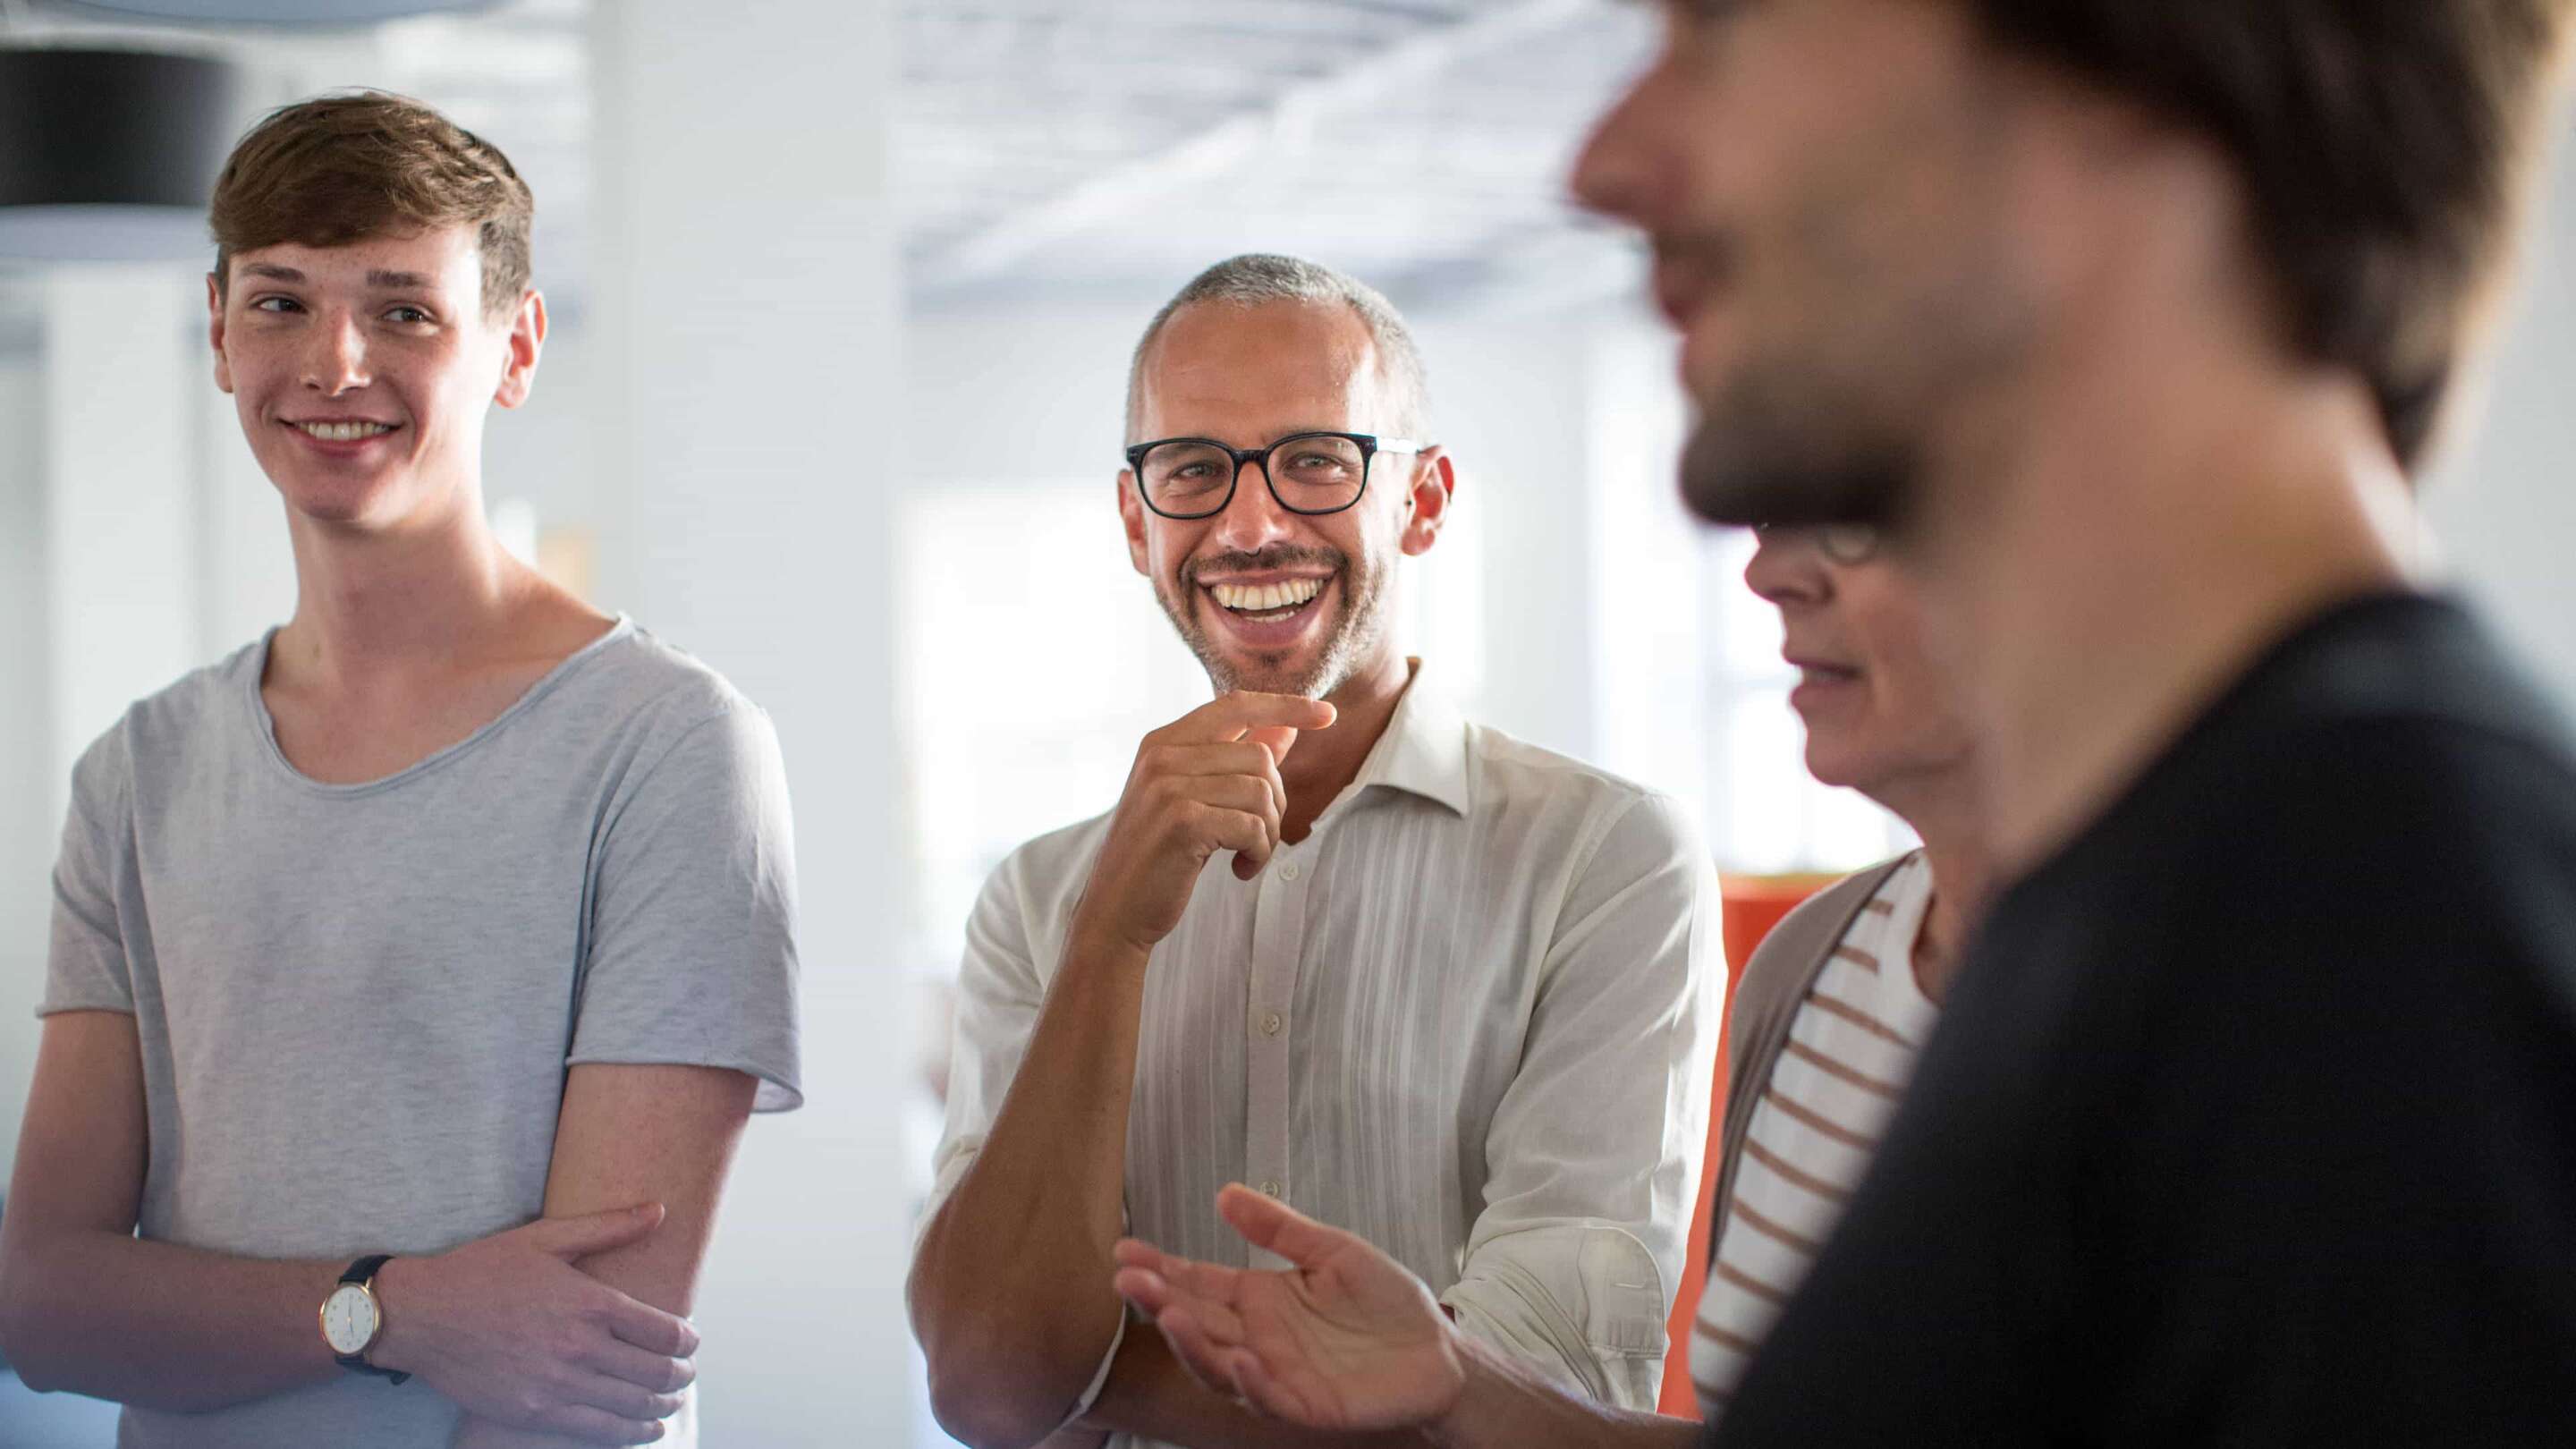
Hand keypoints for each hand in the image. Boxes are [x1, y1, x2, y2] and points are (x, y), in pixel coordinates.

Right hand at [370, 1204, 695, 1445]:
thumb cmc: (482, 1270)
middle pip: (657, 1373)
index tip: (689, 1341)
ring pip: (633, 1407)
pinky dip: (628, 1432)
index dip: (688, 1340)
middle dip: (681, 1376)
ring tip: (670, 1403)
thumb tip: (660, 1209)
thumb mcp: (546, 1238)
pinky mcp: (533, 1413)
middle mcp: (580, 1348)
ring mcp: (557, 1386)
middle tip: (686, 1374)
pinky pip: (596, 1431)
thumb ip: (609, 1227)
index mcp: (590, 1303)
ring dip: (662, 1407)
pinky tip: (641, 1428)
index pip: (666, 1332)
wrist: (420, 1315)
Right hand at [1073, 693, 1335, 954]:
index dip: (1285, 706)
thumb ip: (1235, 763)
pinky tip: (1240, 870)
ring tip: (1247, 856)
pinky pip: (1252, 824)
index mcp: (1162, 742)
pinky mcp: (1182, 821)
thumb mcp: (1196, 802)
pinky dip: (1259, 852)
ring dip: (1268, 832)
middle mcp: (1162, 755)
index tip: (1327, 715)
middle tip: (1258, 837)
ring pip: (1261, 790)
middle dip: (1275, 800)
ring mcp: (1168, 786)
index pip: (1235, 705)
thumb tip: (1286, 729)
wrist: (1114, 912)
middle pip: (1259, 755)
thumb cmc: (1159, 858)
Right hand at [1112, 1183, 1467, 1432]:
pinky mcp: (1308, 1406)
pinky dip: (1251, 1382)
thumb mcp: (1332, 1250)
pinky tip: (1239, 1360)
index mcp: (1258, 1299)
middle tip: (1129, 1280)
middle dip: (1160, 1302)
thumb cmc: (1386, 1303)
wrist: (1439, 1349)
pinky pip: (1270, 1398)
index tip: (1124, 1250)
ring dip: (1193, 1344)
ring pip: (1219, 1366)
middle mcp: (1257, 1339)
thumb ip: (1279, 1228)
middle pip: (1197, 1323)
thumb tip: (1224, 1193)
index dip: (1161, 1268)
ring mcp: (1278, 1375)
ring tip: (1169, 1315)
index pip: (1198, 1283)